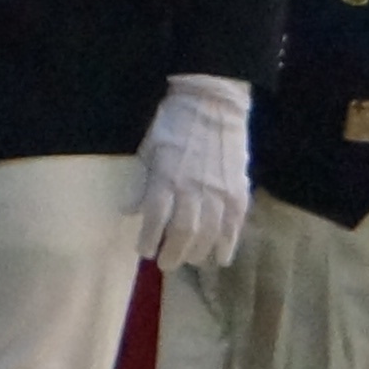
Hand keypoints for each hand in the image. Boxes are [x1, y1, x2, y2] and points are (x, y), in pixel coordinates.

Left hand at [134, 75, 252, 268]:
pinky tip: (220, 257)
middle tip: (166, 264)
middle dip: (174, 252)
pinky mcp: (240, 190)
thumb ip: (142, 182)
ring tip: (189, 261)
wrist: (213, 105)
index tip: (144, 251)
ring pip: (211, 232)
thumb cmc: (174, 125)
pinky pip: (235, 224)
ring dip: (199, 252)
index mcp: (168, 177)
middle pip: (184, 230)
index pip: (157, 217)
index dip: (150, 238)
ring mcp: (220, 190)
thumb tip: (129, 211)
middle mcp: (194, 188)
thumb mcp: (149, 149)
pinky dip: (228, 243)